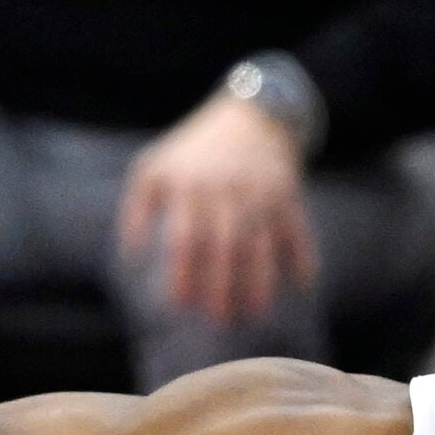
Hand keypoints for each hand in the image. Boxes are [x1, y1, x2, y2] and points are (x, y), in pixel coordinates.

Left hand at [118, 95, 317, 325]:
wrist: (250, 115)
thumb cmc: (193, 151)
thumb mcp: (154, 166)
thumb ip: (136, 209)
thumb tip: (131, 256)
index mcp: (189, 187)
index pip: (184, 237)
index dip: (184, 272)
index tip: (181, 304)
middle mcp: (226, 191)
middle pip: (224, 245)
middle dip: (222, 284)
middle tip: (219, 319)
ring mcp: (259, 192)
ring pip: (260, 242)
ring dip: (260, 279)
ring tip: (256, 312)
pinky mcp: (287, 193)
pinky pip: (296, 228)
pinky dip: (303, 255)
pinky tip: (303, 284)